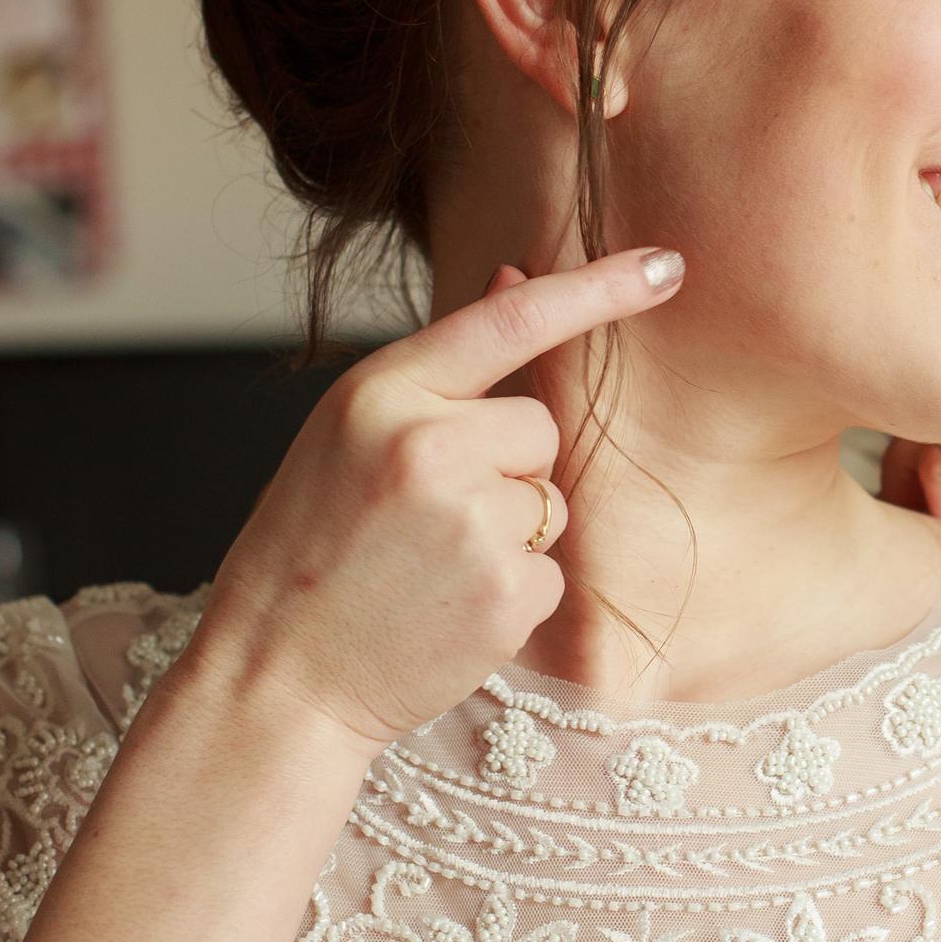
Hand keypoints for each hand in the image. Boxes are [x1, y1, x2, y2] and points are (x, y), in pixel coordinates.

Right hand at [191, 250, 684, 756]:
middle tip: (426, 518)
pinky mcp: (507, 590)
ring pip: (549, 502)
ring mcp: (472, 521)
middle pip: (540, 428)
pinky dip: (511, 591)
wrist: (275, 677)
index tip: (665, 264)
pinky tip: (446, 609)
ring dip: (508, 533)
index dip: (597, 288)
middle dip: (506, 468)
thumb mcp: (347, 435)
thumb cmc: (307, 552)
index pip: (510, 320)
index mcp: (380, 393)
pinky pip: (551, 569)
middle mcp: (429, 445)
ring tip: (425, 568)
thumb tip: (518, 275)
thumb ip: (438, 370)